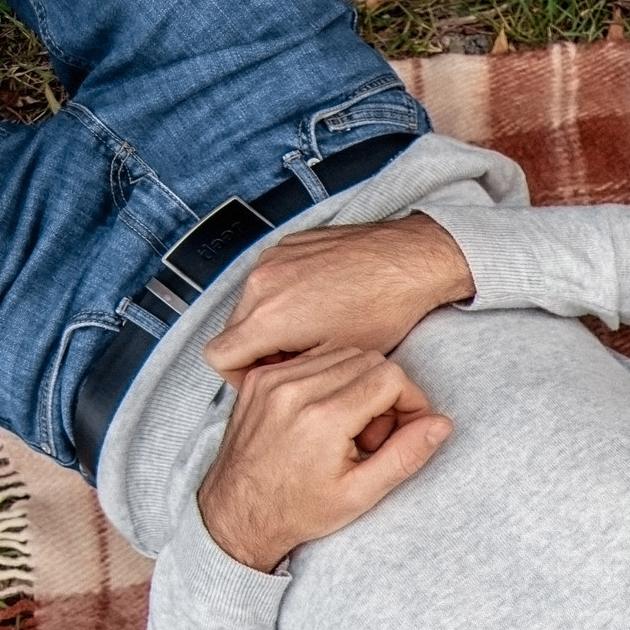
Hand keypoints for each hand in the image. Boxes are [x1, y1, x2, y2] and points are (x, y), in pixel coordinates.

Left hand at [195, 345, 450, 571]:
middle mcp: (295, 390)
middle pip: (370, 361)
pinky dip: (330, 378)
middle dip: (387, 391)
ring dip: (360, 382)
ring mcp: (273, 380)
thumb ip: (405, 455)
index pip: (391, 377)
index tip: (407, 428)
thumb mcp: (361, 494)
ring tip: (351, 424)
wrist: (237, 514)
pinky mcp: (260, 379)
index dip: (411, 401)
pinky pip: (313, 359)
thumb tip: (442, 425)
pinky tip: (326, 414)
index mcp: (323, 419)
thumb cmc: (299, 510)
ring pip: (343, 355)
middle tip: (377, 432)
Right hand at [204, 214, 473, 375]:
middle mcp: (260, 282)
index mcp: (268, 316)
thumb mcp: (338, 359)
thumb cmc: (383, 312)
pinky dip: (284, 296)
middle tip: (300, 362)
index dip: (238, 376)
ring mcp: (272, 257)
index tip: (268, 381)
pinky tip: (322, 305)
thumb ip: (297, 374)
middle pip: (234, 330)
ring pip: (251, 304)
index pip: (219, 356)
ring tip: (315, 333)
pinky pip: (269, 278)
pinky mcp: (288, 243)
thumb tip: (278, 385)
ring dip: (273, 323)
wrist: (410, 260)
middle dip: (260, 350)